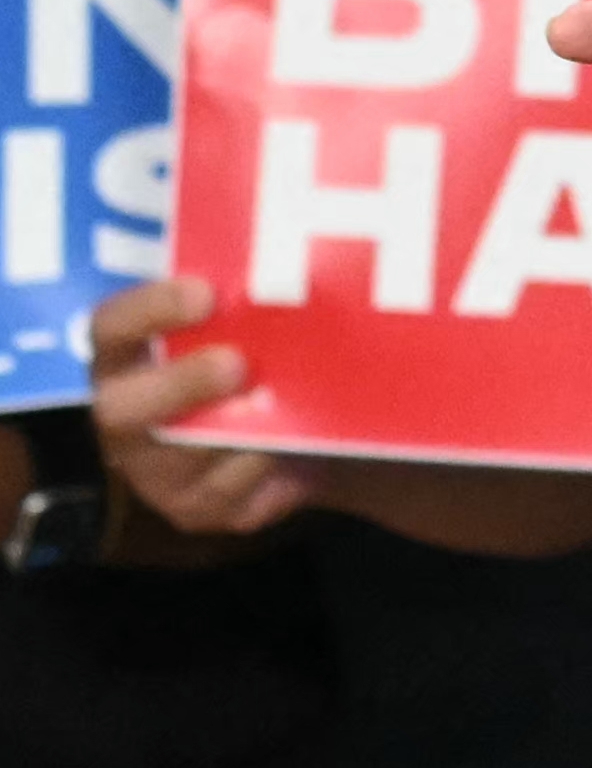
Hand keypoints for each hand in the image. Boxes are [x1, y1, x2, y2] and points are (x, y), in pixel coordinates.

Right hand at [91, 276, 319, 540]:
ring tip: (288, 406)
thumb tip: (299, 256)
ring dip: (241, 433)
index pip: (111, 328)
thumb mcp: (249, 324)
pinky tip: (300, 452)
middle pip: (121, 410)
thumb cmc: (263, 355)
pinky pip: (232, 498)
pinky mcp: (198, 511)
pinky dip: (270, 472)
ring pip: (185, 461)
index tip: (205, 292)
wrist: (305, 428)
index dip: (149, 310)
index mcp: (127, 359)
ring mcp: (156, 473)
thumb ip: (249, 301)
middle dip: (179, 385)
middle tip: (237, 363)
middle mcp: (126, 419)